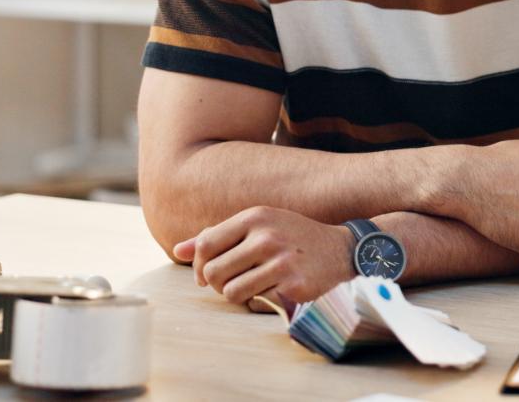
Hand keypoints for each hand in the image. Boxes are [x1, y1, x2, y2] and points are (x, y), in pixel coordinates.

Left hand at [172, 206, 353, 308]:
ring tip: (251, 287)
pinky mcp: (293, 285)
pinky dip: (259, 300)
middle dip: (217, 283)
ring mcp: (282, 261)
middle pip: (213, 272)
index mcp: (256, 217)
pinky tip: (274, 289)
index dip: (198, 265)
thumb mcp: (259, 226)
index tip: (207, 274)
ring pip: (231, 291)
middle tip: (231, 282)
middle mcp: (267, 236)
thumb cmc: (292, 237)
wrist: (341, 250)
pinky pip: (256, 302)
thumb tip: (178, 251)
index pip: (206, 244)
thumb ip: (219, 237)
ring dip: (236, 295)